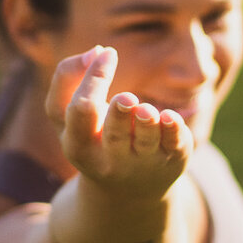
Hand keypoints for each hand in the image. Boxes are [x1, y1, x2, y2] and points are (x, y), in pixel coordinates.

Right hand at [45, 46, 192, 194]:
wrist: (127, 191)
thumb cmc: (92, 137)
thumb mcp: (66, 115)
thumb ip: (68, 77)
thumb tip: (98, 51)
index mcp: (78, 145)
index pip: (83, 110)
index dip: (94, 78)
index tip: (108, 52)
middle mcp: (110, 159)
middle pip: (114, 133)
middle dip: (120, 113)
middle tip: (127, 98)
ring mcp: (143, 162)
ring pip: (146, 140)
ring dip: (147, 120)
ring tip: (145, 110)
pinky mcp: (171, 159)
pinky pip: (175, 144)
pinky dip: (174, 128)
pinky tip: (170, 116)